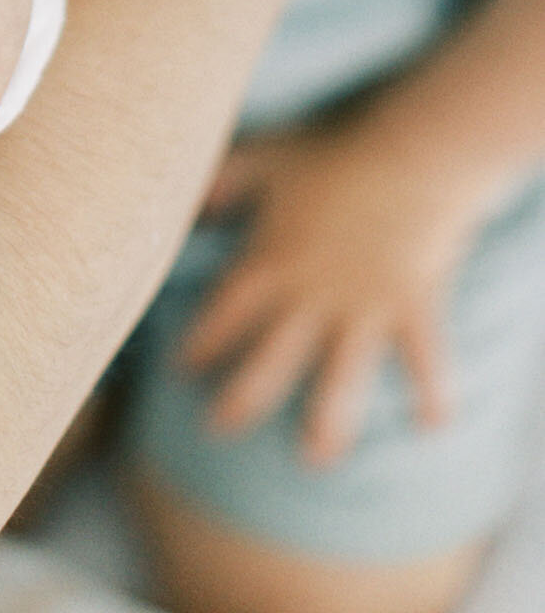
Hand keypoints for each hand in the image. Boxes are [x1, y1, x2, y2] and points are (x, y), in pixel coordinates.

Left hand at [179, 115, 495, 464]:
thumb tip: (189, 205)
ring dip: (326, 424)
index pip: (224, 316)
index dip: (199, 346)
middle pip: (267, 362)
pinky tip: (431, 426)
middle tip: (217, 430)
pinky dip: (433, 393)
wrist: (410, 153)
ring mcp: (363, 308)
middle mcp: (312, 297)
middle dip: (239, 402)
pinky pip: (424, 361)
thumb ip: (224, 180)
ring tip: (313, 459)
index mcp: (271, 263)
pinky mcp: (412, 308)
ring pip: (338, 381)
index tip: (180, 371)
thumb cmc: (333, 153)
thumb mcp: (266, 158)